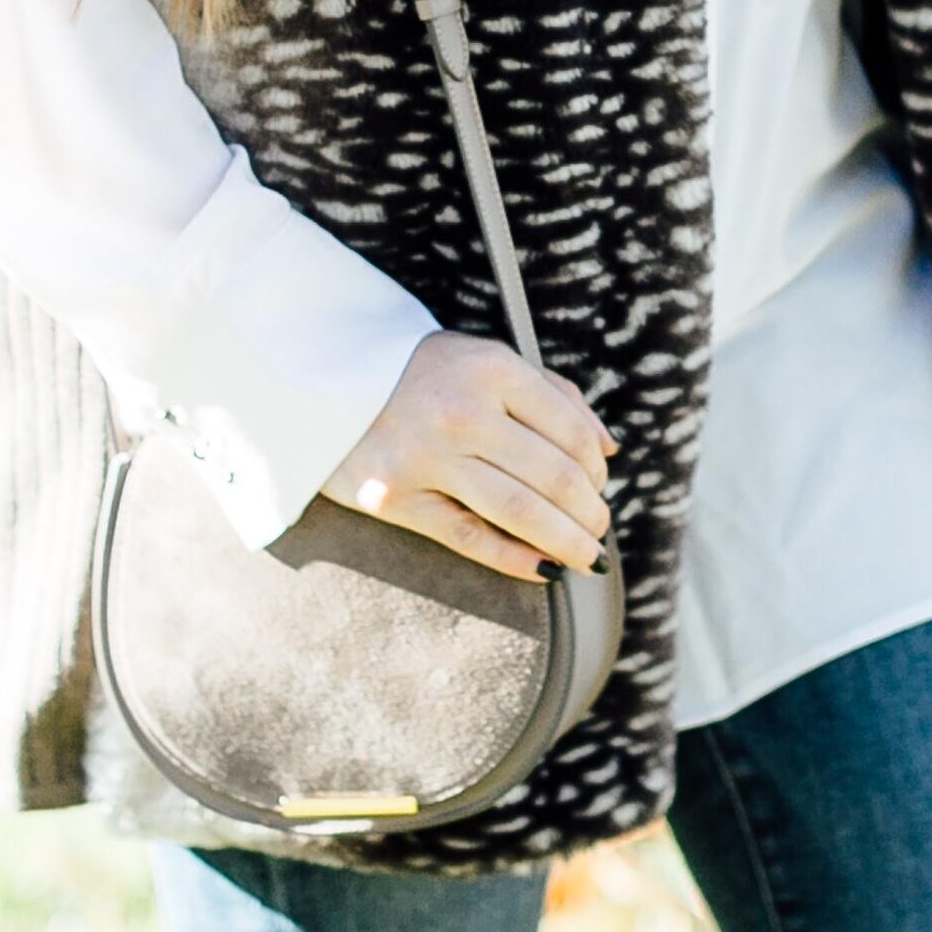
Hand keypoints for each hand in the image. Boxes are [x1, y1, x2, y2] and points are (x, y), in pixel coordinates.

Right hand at [326, 332, 612, 583]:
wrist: (322, 379)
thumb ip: (553, 395)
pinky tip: (545, 570)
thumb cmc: (420, 372)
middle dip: (590, 513)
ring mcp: (426, 456)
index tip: (599, 487)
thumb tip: (609, 448)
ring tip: (589, 559)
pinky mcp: (395, 497)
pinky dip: (517, 559)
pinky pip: (471, 538)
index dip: (596, 469)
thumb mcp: (485, 360)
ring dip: (568, 542)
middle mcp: (462, 411)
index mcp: (492, 368)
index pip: (571, 431)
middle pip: (554, 478)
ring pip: (521, 513)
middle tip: (601, 531)